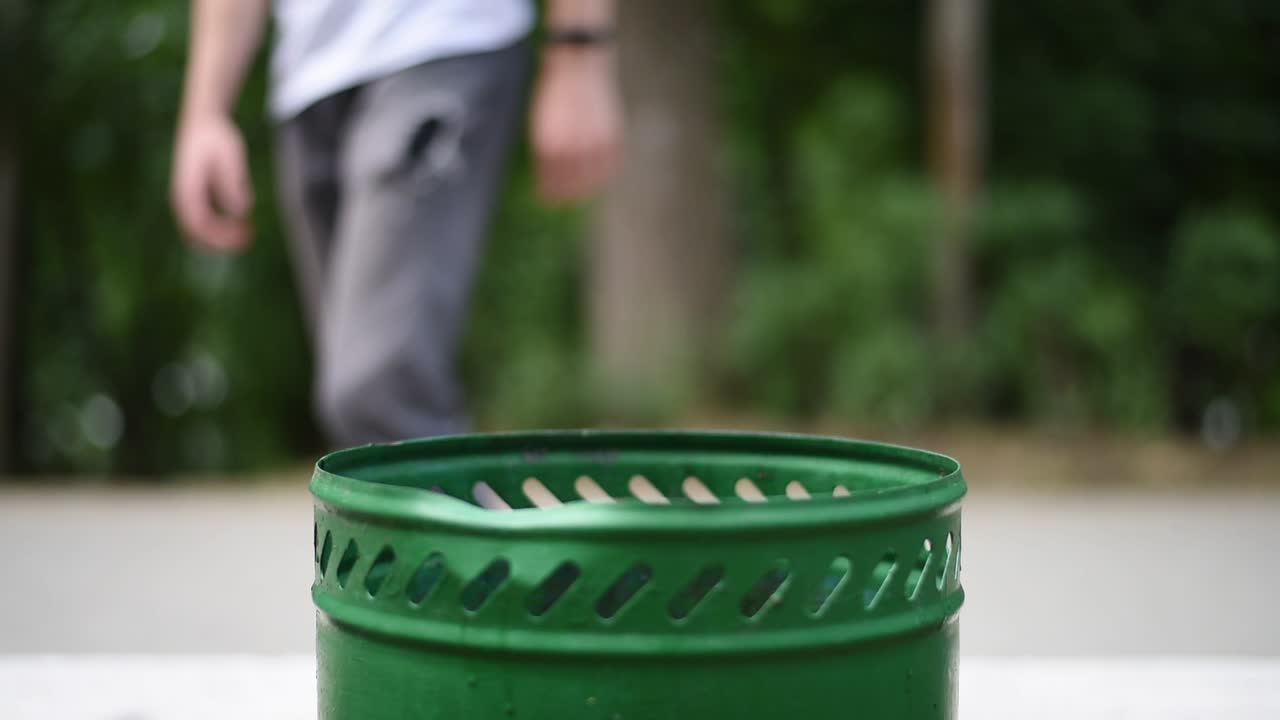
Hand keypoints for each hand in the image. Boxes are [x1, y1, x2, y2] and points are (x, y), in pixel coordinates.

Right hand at [170, 113, 253, 251]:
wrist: (204, 120)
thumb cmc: (217, 136)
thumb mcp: (230, 154)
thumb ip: (233, 181)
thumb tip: (240, 211)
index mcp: (186, 188)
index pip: (198, 224)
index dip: (220, 236)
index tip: (243, 235)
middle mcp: (182, 197)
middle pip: (195, 234)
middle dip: (221, 242)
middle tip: (249, 238)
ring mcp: (187, 199)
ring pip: (199, 231)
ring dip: (222, 237)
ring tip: (249, 232)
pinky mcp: (196, 198)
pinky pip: (204, 222)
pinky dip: (222, 229)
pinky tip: (243, 223)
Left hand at [530, 48, 622, 203]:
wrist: (578, 63)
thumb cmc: (554, 93)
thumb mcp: (540, 123)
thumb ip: (544, 151)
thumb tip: (548, 177)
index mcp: (550, 145)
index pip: (551, 183)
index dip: (549, 195)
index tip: (546, 200)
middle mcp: (573, 147)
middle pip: (571, 186)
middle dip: (565, 196)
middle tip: (561, 201)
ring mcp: (595, 143)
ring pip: (592, 181)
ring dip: (585, 189)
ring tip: (580, 193)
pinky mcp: (613, 136)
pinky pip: (610, 167)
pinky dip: (603, 175)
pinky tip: (598, 177)